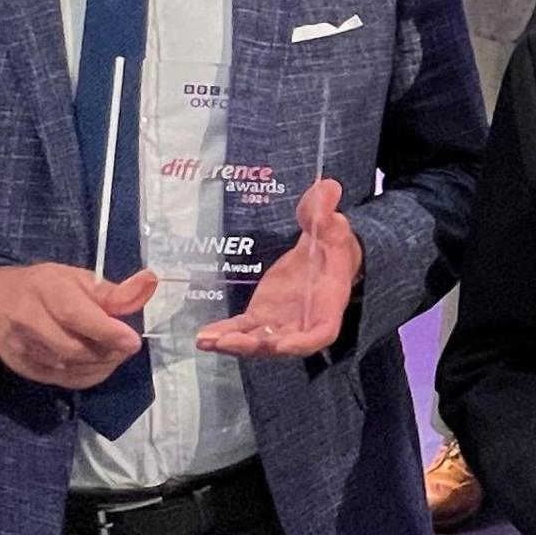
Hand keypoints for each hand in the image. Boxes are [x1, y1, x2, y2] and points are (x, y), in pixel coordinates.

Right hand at [0, 263, 153, 388]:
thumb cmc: (43, 286)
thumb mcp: (77, 278)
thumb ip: (113, 290)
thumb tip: (150, 284)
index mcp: (46, 289)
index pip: (76, 316)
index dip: (107, 332)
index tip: (132, 340)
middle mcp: (29, 320)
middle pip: (72, 348)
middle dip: (107, 352)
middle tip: (126, 346)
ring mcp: (22, 348)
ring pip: (67, 367)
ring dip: (100, 366)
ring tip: (115, 354)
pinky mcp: (21, 367)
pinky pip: (60, 380)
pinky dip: (86, 376)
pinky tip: (99, 366)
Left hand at [195, 178, 364, 357]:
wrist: (323, 255)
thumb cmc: (332, 244)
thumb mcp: (332, 226)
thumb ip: (325, 212)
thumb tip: (327, 188)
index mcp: (327, 305)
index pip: (320, 333)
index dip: (301, 342)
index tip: (280, 345)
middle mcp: (303, 322)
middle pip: (281, 345)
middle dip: (256, 346)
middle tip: (230, 342)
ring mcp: (280, 322)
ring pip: (258, 342)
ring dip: (234, 344)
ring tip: (209, 340)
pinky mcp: (260, 316)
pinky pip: (242, 330)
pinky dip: (223, 335)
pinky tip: (203, 336)